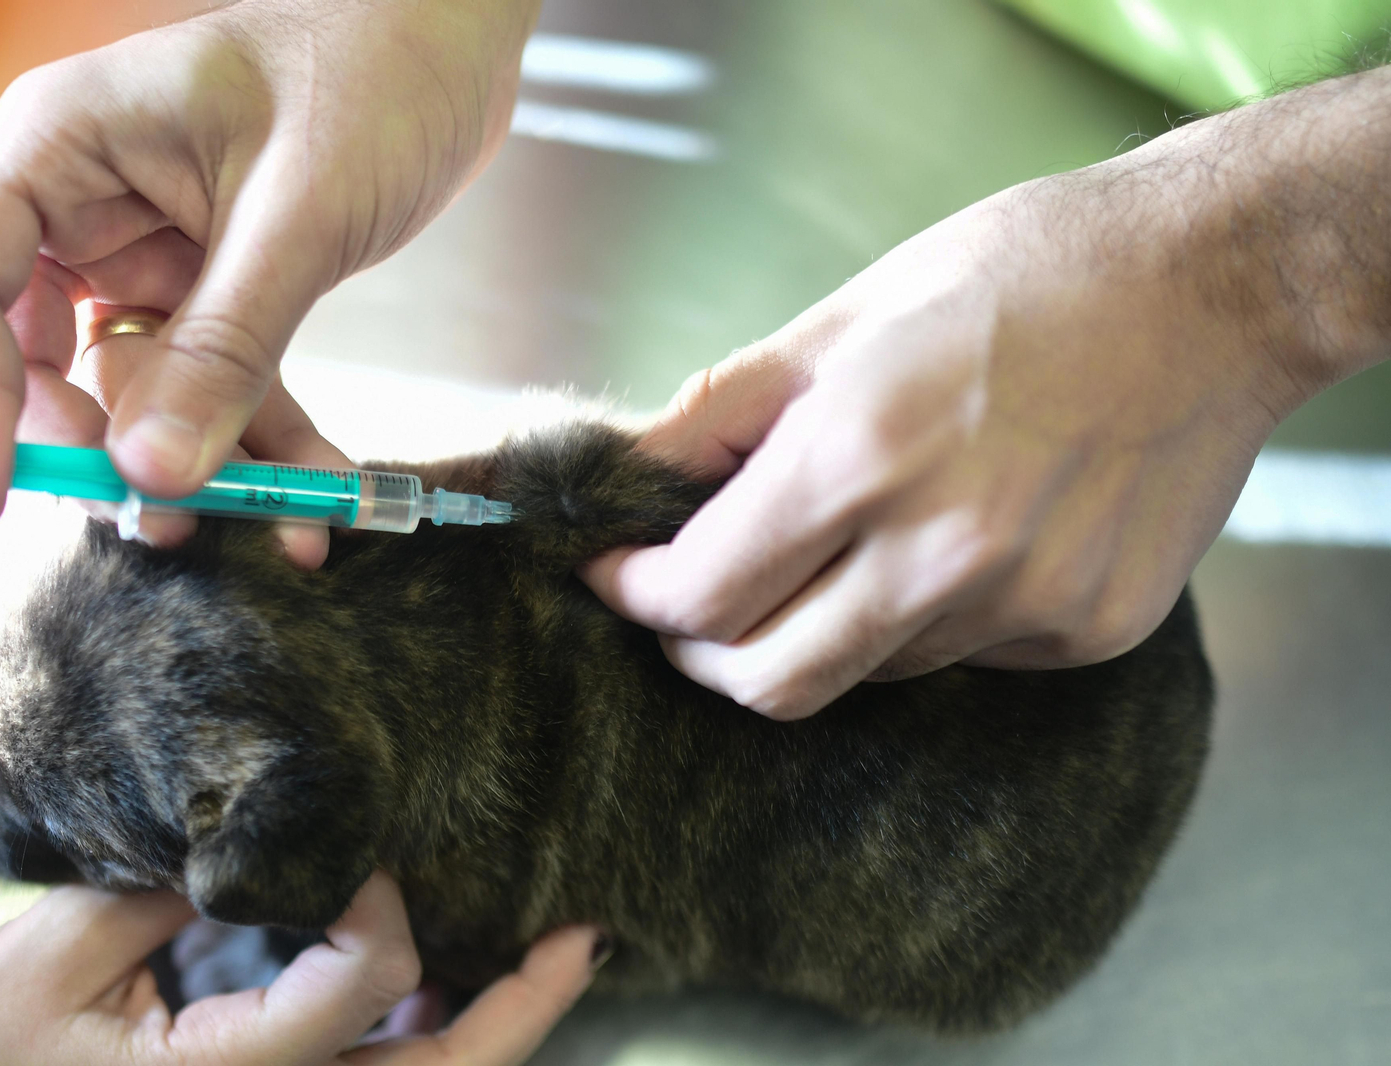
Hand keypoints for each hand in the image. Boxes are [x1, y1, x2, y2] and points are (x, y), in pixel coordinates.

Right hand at [0, 0, 539, 566]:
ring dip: (206, 469)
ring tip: (283, 525)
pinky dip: (268, 445)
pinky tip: (322, 501)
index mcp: (63, 147)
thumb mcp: (299, 213)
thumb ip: (226, 345)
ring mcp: (151, 256)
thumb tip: (151, 475)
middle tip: (169, 525)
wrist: (452, 50)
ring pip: (142, 395)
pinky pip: (221, 389)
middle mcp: (88, 206)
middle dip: (105, 452)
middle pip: (41, 362)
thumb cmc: (374, 74)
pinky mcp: (216, 294)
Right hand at [0, 873, 601, 1065]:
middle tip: (587, 933)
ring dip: (485, 1025)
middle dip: (526, 1005)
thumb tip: (253, 818)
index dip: (380, 893)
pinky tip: (428, 982)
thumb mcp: (51, 960)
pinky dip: (413, 1035)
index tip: (357, 834)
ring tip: (541, 954)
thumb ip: (161, 887)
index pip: (362, 979)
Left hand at [583, 70, 1390, 718]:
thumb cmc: (1016, 274)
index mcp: (859, 457)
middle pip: (767, 682)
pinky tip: (959, 537)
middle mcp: (941, 552)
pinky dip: (925, 617)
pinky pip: (961, 657)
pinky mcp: (1088, 631)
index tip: (613, 574)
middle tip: (688, 605)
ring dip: (821, 622)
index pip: (699, 595)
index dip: (633, 593)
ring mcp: (1025, 604)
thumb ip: (723, 412)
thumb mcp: (846, 317)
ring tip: (850, 535)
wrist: (1213, 282)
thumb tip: (630, 473)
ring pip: (867, 670)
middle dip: (701, 653)